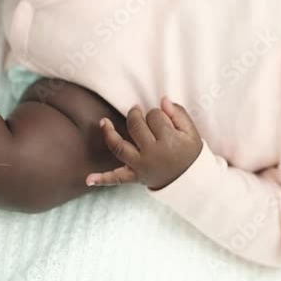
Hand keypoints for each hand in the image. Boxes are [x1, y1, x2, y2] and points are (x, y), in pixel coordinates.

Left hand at [86, 96, 202, 190]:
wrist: (188, 180)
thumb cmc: (189, 154)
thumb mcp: (192, 132)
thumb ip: (178, 114)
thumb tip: (163, 100)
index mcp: (168, 141)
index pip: (154, 116)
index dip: (157, 113)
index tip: (162, 117)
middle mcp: (151, 153)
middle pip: (135, 126)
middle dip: (135, 114)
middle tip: (136, 110)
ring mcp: (140, 165)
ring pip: (119, 146)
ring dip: (109, 134)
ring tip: (103, 122)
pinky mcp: (134, 177)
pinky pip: (116, 178)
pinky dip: (102, 179)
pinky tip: (88, 179)